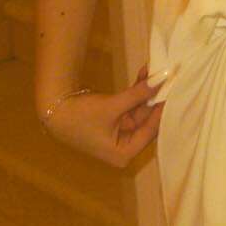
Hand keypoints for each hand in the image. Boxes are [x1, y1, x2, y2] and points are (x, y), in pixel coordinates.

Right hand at [37, 64, 165, 168]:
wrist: (52, 109)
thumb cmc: (80, 116)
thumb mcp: (111, 106)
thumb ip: (137, 94)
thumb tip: (160, 81)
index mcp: (124, 154)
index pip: (151, 132)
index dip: (162, 111)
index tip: (173, 93)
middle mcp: (124, 146)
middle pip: (146, 121)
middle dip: (155, 99)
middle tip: (167, 79)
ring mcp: (119, 133)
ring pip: (139, 111)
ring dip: (146, 92)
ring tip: (155, 71)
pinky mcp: (114, 120)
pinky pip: (130, 106)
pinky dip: (136, 92)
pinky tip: (144, 75)